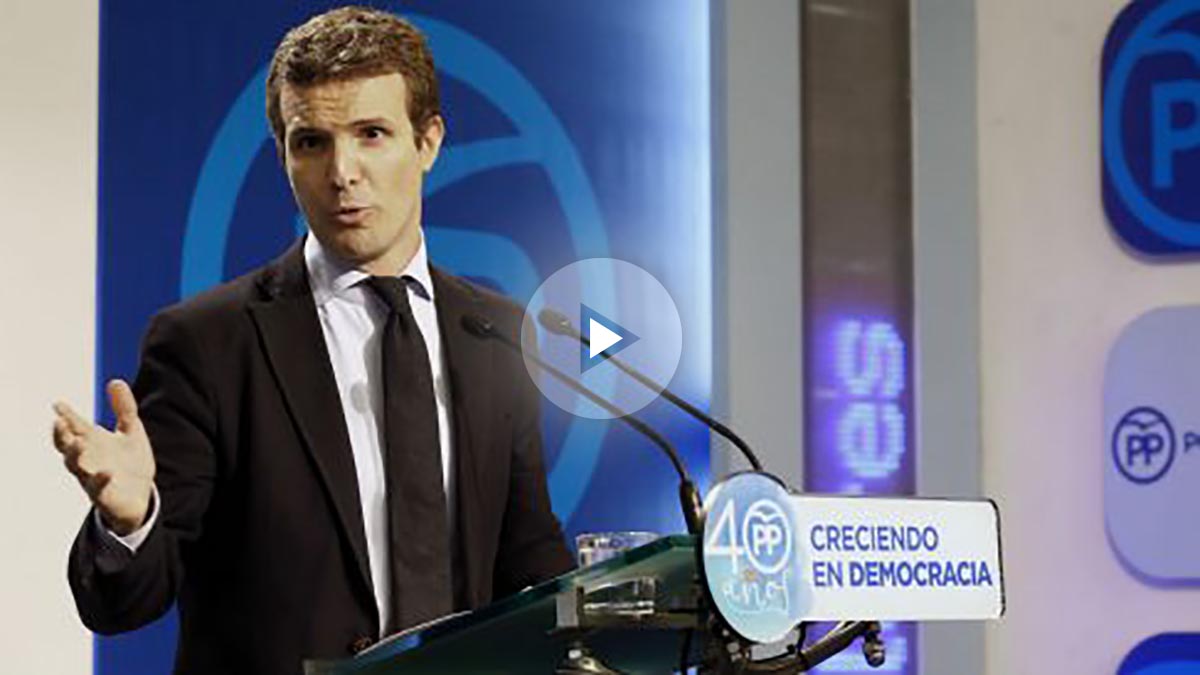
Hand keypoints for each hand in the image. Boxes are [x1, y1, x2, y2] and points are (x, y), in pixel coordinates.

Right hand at [53, 379, 155, 535]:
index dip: (65, 415)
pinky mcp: (103, 494)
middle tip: (59, 422)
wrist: (140, 495)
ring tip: (78, 443)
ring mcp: (92, 476)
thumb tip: (115, 381)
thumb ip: (124, 408)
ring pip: (75, 467)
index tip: (59, 405)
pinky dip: (100, 479)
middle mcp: (88, 458)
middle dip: (61, 435)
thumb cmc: (130, 462)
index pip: (74, 425)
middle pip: (66, 446)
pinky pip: (97, 488)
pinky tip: (107, 472)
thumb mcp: (130, 430)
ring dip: (74, 455)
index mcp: (92, 441)